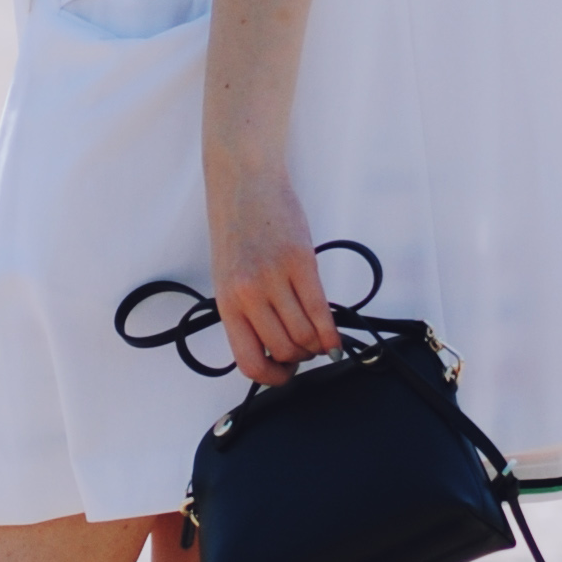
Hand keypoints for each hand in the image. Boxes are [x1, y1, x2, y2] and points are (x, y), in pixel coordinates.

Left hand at [211, 171, 341, 387]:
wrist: (244, 184)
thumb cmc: (237, 230)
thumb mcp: (230, 278)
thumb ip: (247, 312)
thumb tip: (275, 348)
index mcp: (226, 303)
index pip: (249, 362)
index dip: (272, 377)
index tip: (285, 373)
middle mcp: (248, 295)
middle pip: (284, 349)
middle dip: (301, 358)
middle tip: (308, 350)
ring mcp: (274, 279)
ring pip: (305, 335)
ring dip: (317, 346)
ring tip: (319, 339)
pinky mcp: (300, 263)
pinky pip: (321, 311)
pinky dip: (331, 332)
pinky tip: (335, 338)